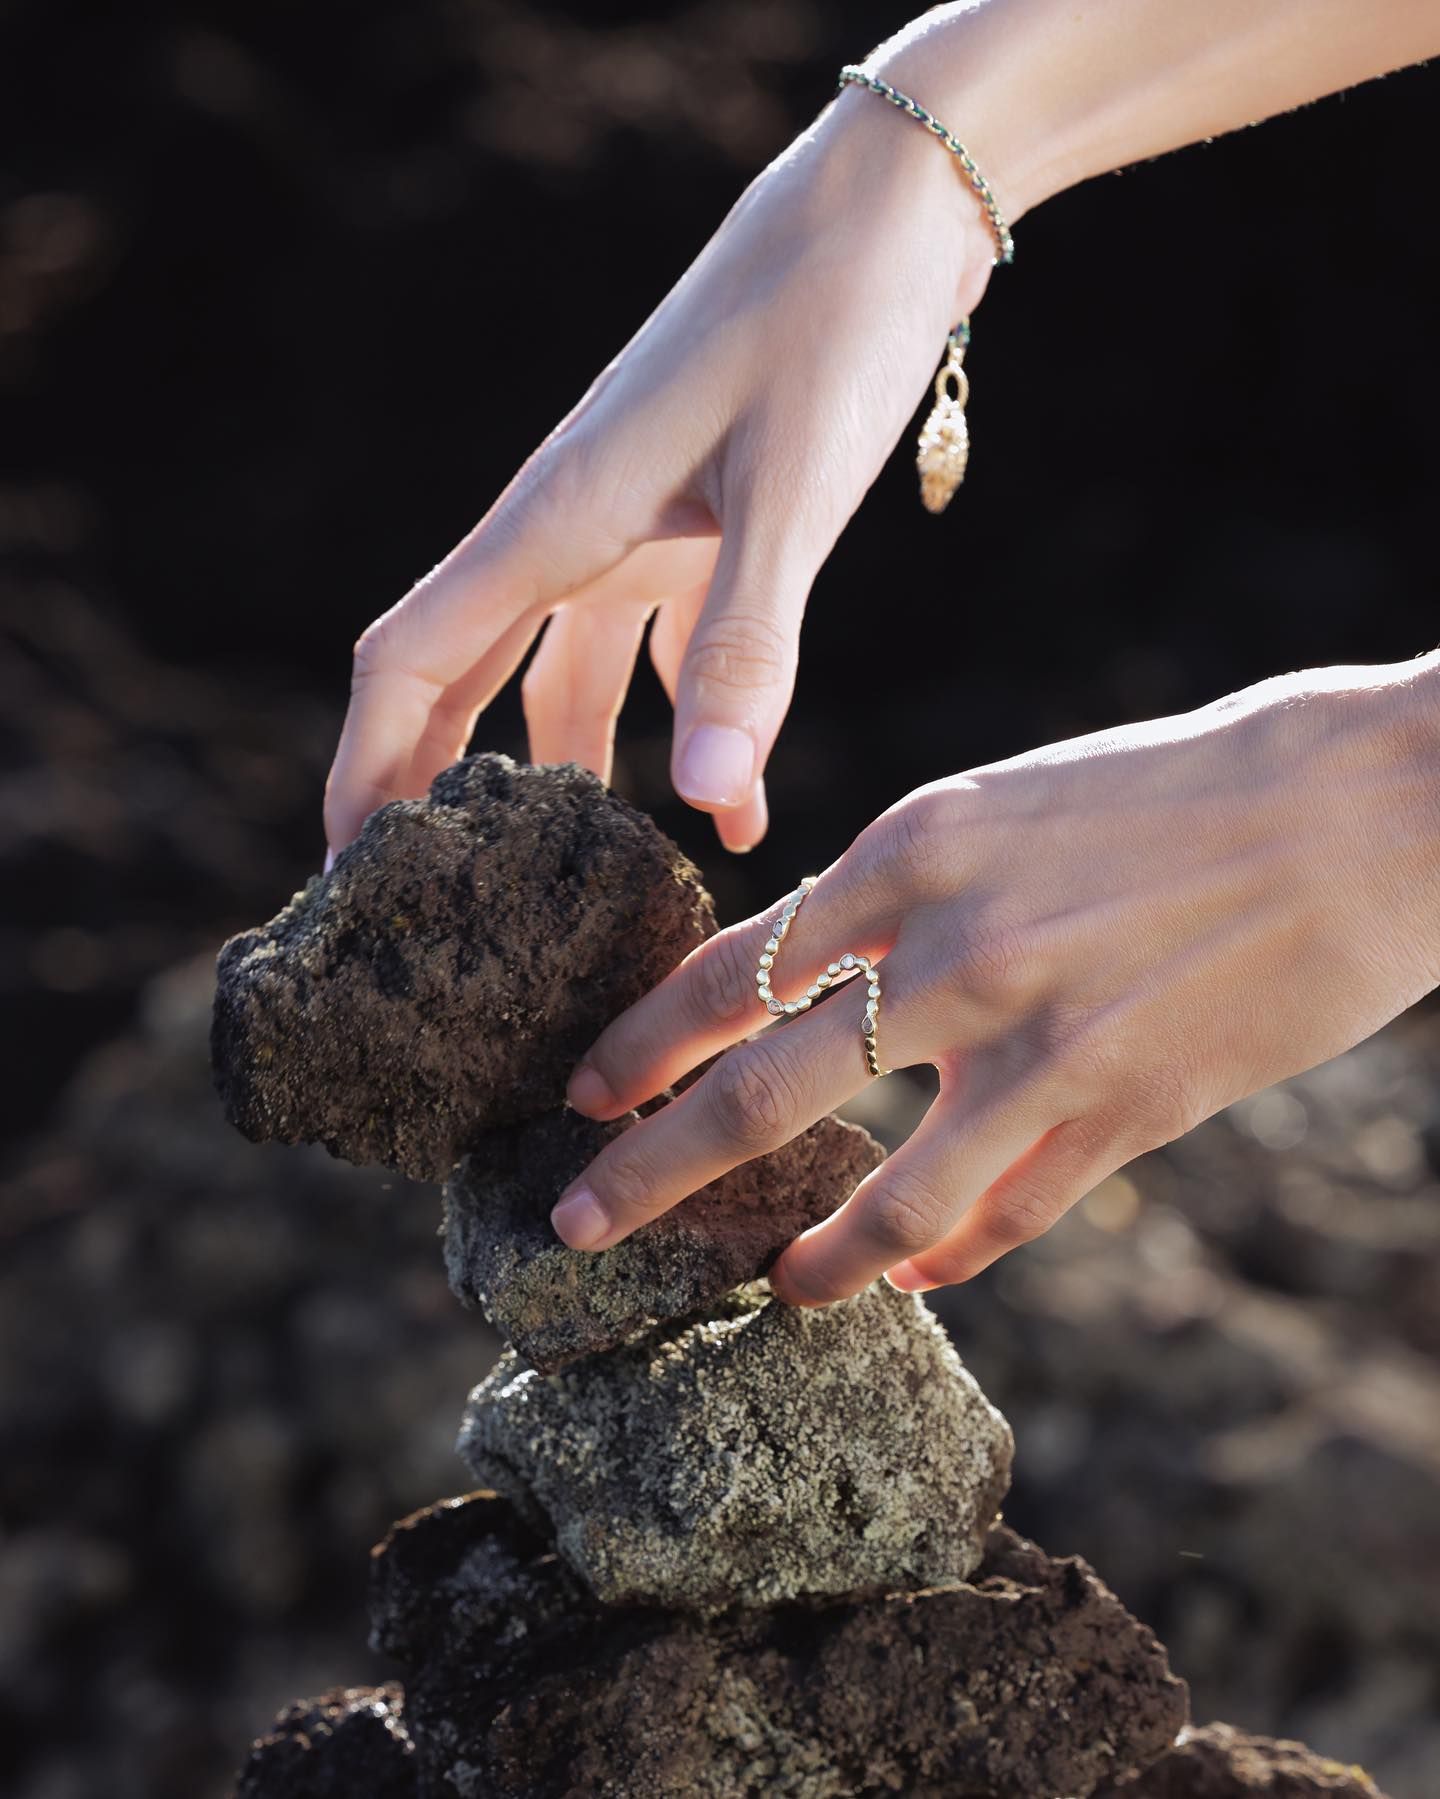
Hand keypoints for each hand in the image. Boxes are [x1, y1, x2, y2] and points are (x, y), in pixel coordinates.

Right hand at [323, 86, 997, 859]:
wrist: (888, 211)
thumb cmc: (828, 327)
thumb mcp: (791, 494)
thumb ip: (746, 647)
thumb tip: (706, 805)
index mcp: (555, 519)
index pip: (415, 658)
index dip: (365, 765)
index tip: (345, 866)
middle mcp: (574, 527)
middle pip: (469, 677)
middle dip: (445, 785)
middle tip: (441, 897)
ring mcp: (635, 525)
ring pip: (567, 675)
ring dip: (573, 774)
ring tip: (589, 883)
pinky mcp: (701, 524)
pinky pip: (666, 651)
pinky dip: (686, 728)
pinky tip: (737, 811)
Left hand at [551, 658, 1439, 1302]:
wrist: (1361, 806)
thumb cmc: (1175, 790)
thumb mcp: (1005, 805)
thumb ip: (901, 895)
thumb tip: (809, 984)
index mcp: (913, 847)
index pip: (735, 967)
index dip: (645, 1043)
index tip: (584, 1093)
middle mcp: (953, 946)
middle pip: (761, 1090)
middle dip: (651, 1168)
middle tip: (575, 1223)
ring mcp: (1041, 1040)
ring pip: (885, 1194)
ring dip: (811, 1254)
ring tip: (769, 1285)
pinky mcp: (1130, 1111)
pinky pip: (1006, 1216)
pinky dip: (946, 1258)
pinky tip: (910, 1278)